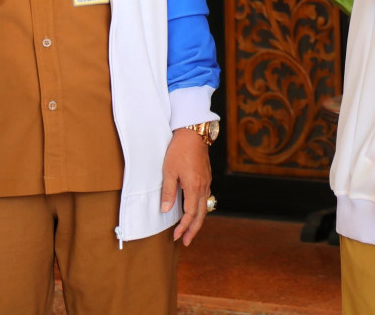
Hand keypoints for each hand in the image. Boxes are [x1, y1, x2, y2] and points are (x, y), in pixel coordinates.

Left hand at [161, 129, 211, 245]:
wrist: (193, 133)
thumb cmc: (179, 151)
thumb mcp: (169, 172)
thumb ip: (169, 192)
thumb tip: (166, 210)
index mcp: (194, 187)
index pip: (190, 213)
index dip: (183, 227)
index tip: (176, 236)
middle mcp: (203, 186)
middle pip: (201, 214)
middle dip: (194, 229)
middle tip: (186, 241)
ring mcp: (207, 182)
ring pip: (205, 206)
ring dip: (198, 220)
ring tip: (191, 230)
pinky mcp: (207, 177)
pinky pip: (206, 197)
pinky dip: (201, 208)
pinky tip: (195, 210)